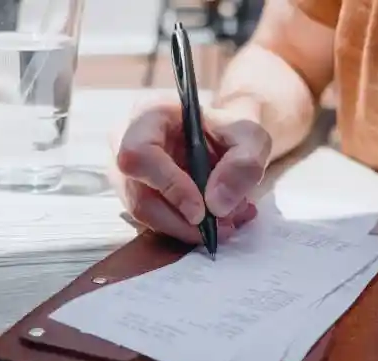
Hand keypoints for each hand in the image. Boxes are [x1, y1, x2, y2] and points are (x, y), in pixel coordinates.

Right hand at [109, 101, 271, 243]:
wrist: (225, 133)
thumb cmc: (232, 126)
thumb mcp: (251, 135)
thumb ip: (243, 163)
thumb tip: (217, 205)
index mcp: (149, 114)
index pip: (140, 154)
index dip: (168, 186)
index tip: (201, 211)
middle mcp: (126, 142)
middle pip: (138, 195)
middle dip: (182, 221)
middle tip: (223, 227)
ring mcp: (126, 172)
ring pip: (144, 215)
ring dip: (186, 228)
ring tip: (226, 223)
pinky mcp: (136, 194)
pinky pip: (152, 221)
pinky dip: (185, 229)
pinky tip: (215, 221)